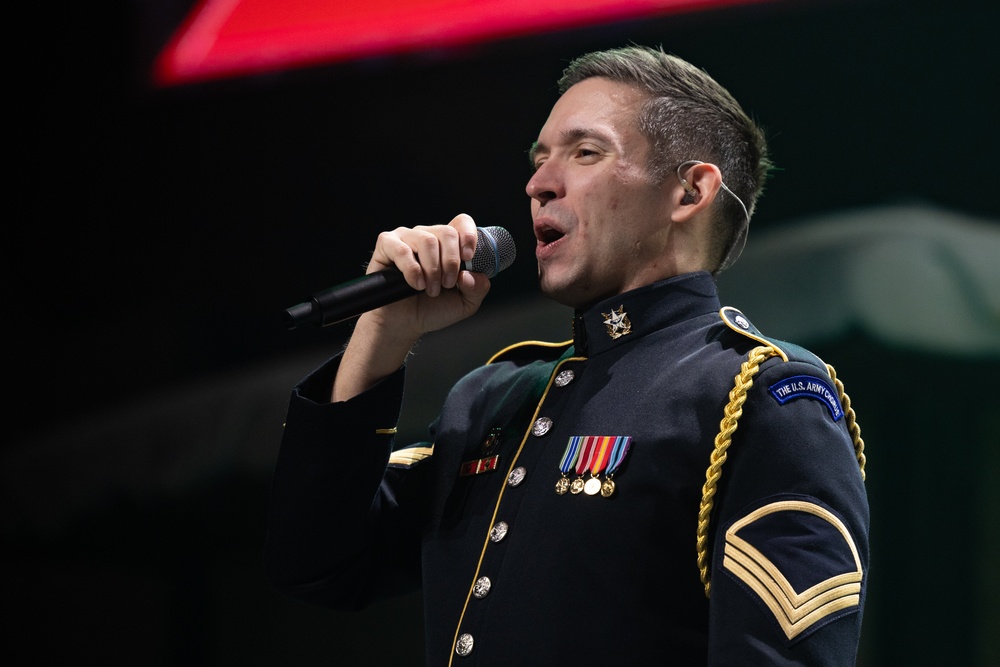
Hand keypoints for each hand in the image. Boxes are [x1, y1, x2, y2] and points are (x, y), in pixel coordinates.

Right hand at [363, 213, 492, 337]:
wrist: (405, 323)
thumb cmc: (432, 309)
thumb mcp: (465, 303)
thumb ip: (478, 288)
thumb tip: (470, 274)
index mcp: (448, 244)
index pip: (462, 222)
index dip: (468, 236)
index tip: (468, 258)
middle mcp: (428, 236)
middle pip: (447, 232)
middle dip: (451, 262)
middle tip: (447, 284)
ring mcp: (406, 238)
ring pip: (427, 241)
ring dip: (432, 270)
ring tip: (430, 289)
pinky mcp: (387, 245)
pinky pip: (402, 250)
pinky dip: (412, 270)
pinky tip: (416, 284)